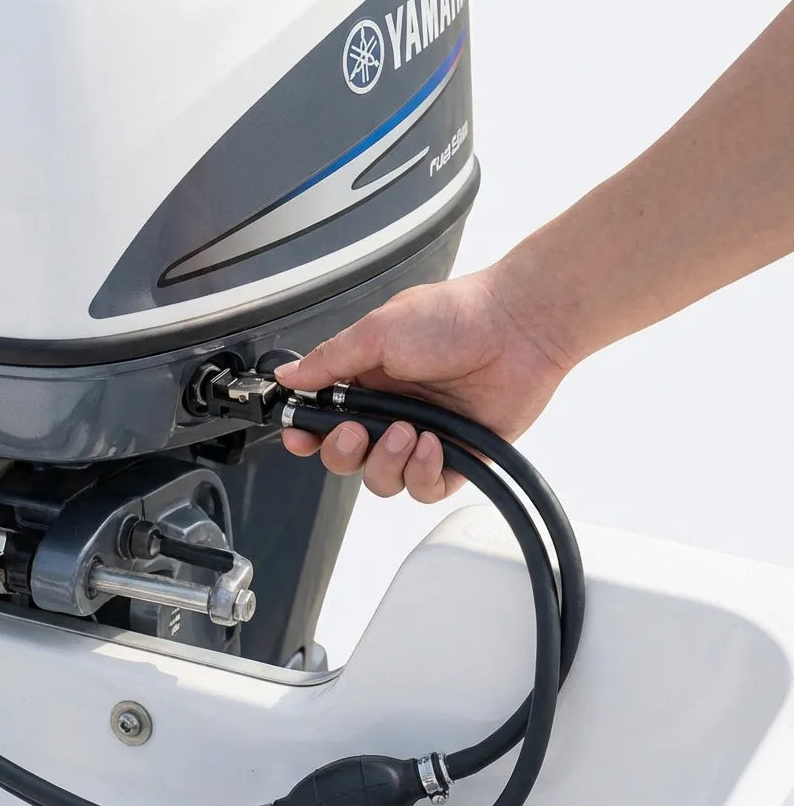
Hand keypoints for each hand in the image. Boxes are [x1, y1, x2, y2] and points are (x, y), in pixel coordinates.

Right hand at [274, 265, 573, 502]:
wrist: (518, 328)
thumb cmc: (455, 317)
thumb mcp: (377, 331)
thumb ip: (329, 359)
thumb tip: (288, 376)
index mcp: (367, 379)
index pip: (323, 420)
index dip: (307, 434)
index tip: (300, 437)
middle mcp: (391, 411)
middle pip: (346, 457)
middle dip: (344, 452)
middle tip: (358, 431)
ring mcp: (422, 436)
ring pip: (381, 479)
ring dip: (387, 462)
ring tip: (408, 432)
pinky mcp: (456, 458)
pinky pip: (423, 489)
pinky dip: (422, 474)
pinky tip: (433, 445)